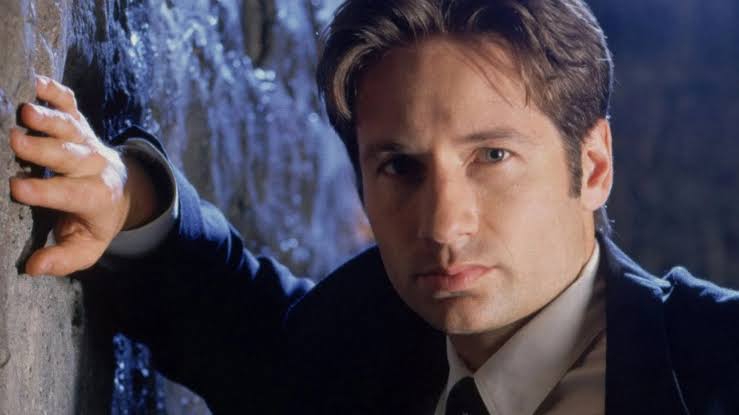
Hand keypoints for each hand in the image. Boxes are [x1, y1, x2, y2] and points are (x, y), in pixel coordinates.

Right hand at [8, 75, 133, 276]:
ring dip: (49, 118)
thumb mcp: (87, 247)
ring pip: (70, 128)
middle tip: (16, 142)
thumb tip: (34, 267)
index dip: (45, 192)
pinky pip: (71, 104)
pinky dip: (56, 91)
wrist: (120, 189)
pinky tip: (37, 81)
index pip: (71, 194)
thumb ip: (64, 258)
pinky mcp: (80, 123)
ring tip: (26, 110)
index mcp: (96, 197)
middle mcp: (94, 165)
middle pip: (70, 156)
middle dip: (45, 149)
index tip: (16, 188)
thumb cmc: (95, 221)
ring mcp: (87, 141)